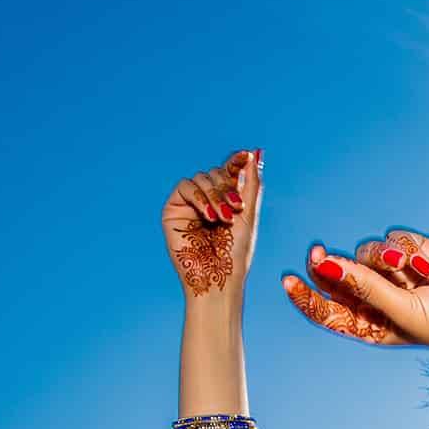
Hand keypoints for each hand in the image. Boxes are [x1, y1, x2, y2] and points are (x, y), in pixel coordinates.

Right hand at [163, 149, 260, 300]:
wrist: (218, 277)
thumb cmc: (236, 252)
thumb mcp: (249, 214)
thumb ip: (251, 182)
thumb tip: (255, 152)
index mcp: (227, 199)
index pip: (229, 171)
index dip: (236, 162)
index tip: (245, 156)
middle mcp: (207, 199)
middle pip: (215, 172)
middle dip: (226, 188)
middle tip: (236, 209)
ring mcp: (190, 203)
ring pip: (201, 177)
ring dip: (214, 194)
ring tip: (223, 218)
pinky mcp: (174, 209)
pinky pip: (184, 186)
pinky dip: (198, 196)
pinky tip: (208, 215)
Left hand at [282, 231, 428, 355]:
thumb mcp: (403, 313)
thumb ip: (365, 289)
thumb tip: (326, 266)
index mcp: (371, 325)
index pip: (328, 310)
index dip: (307, 295)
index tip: (288, 279)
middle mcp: (380, 299)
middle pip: (339, 276)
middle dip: (329, 265)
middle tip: (318, 254)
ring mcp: (398, 275)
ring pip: (367, 253)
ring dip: (383, 259)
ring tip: (410, 272)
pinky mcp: (417, 251)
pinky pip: (395, 240)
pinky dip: (408, 250)